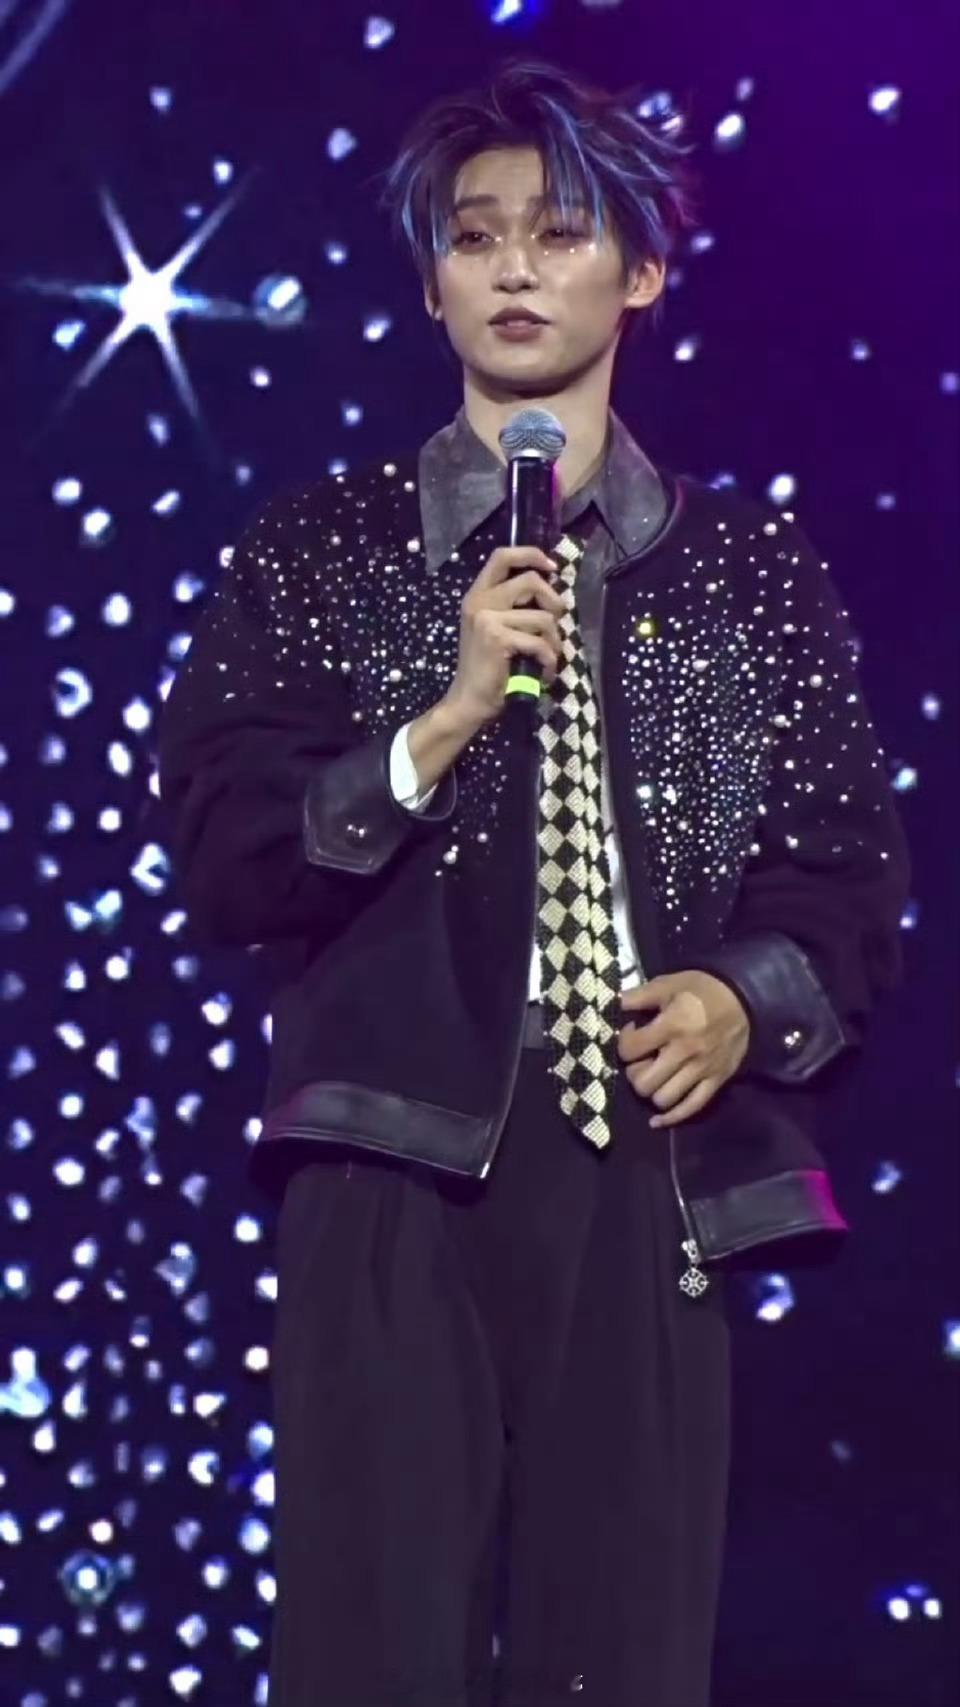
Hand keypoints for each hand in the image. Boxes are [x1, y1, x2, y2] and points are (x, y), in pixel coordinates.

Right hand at [446, 546, 565, 727]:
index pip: (502, 556)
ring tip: (549, 657)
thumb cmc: (488, 668)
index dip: (530, 555)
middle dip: (554, 603)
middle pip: (531, 581)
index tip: (551, 568)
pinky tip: (544, 673)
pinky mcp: (498, 639)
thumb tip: (551, 588)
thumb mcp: (495, 628)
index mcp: (477, 594)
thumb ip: (513, 606)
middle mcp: (479, 601)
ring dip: (555, 641)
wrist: (469, 701)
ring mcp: (486, 618)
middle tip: (555, 626)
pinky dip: (549, 661)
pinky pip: (540, 643)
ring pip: (543, 618)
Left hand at [618, 971, 750, 1127]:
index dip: (623, 1043)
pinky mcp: (717, 1081)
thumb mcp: (668, 984)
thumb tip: (609, 1005)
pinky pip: (692, 1109)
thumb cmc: (701, 990)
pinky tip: (657, 1120)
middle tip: (640, 1060)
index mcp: (672, 1026)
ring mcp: (702, 1070)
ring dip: (652, 1091)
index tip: (631, 1034)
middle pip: (643, 1082)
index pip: (630, 1050)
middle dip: (634, 1073)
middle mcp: (686, 1052)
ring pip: (663, 1099)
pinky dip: (671, 1118)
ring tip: (654, 1076)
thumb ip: (637, 996)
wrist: (744, 998)